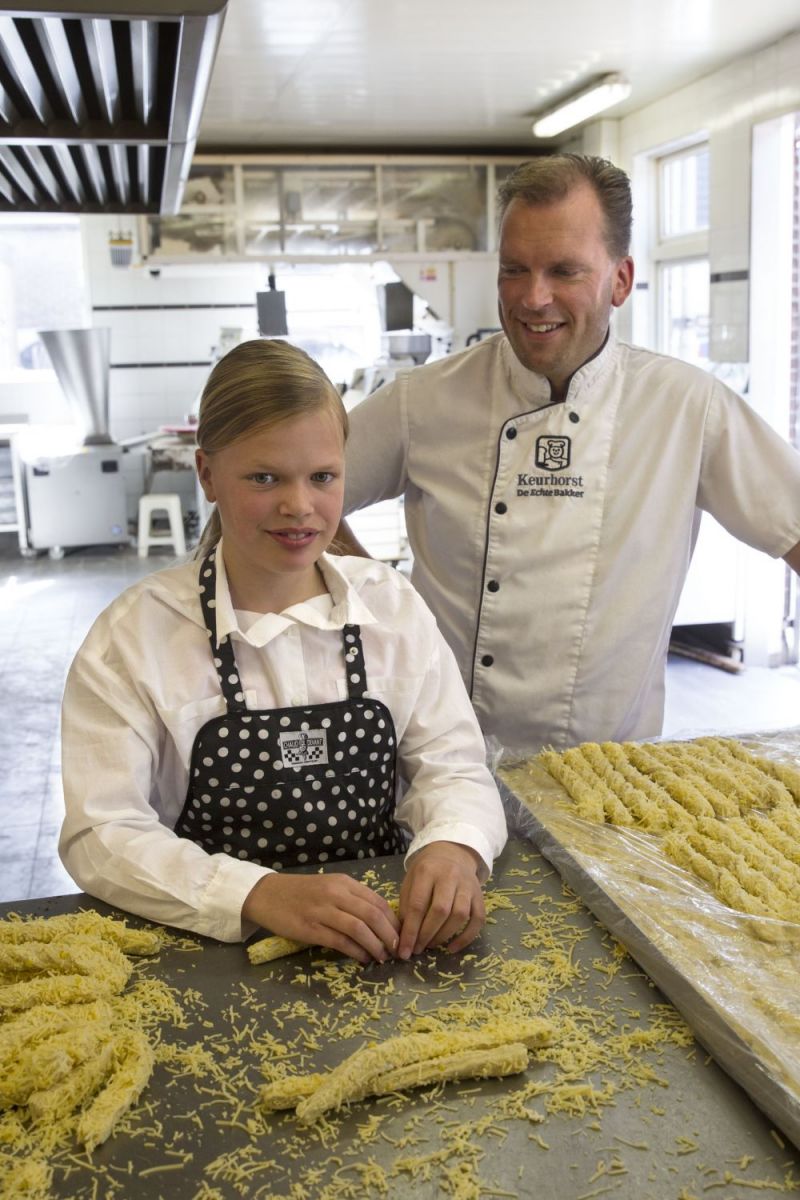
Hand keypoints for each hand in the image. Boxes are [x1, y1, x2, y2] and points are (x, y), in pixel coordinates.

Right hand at [242, 872, 399, 964]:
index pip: (378, 901)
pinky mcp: (310, 928)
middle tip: (398, 951)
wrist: (267, 894)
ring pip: (359, 928)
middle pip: (373, 915)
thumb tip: (380, 922)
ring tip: (382, 958)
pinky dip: (356, 952)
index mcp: (344, 883)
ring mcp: (322, 911)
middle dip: (390, 935)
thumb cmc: (301, 893)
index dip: (394, 921)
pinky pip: (340, 941)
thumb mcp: (330, 888)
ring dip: (375, 946)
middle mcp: (336, 894)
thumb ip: (352, 900)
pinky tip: (363, 959)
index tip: (402, 935)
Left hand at [397, 841, 484, 958]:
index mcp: (427, 871)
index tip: (404, 950)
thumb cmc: (426, 871)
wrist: (452, 853)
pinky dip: (466, 937)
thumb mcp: (410, 881)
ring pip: (460, 915)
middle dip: (427, 935)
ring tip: (431, 946)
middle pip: (440, 910)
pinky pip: (478, 919)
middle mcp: (450, 876)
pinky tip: (452, 948)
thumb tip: (404, 937)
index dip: (410, 931)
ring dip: (444, 936)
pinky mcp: (480, 895)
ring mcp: (467, 885)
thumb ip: (406, 905)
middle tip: (417, 949)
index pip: (418, 905)